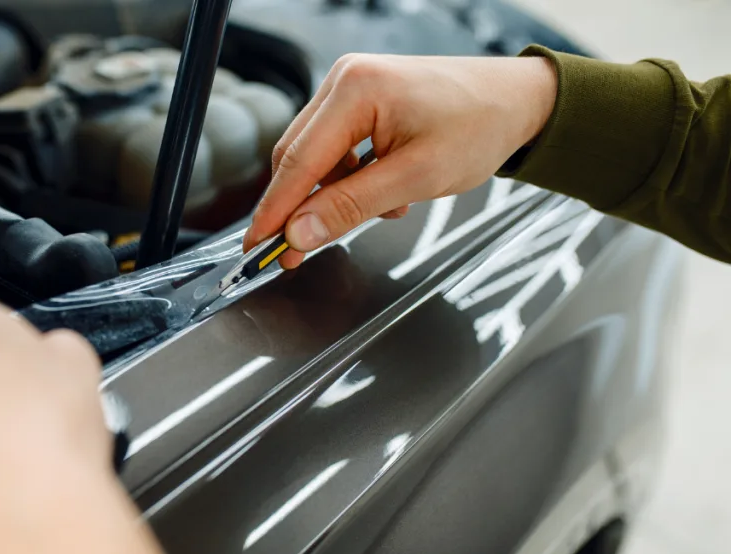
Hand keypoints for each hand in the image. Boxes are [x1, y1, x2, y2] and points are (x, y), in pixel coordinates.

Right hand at [245, 53, 557, 267]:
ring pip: (315, 158)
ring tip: (387, 206)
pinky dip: (351, 179)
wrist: (517, 101)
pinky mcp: (360, 100)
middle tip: (299, 252)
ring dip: (336, 194)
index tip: (257, 248)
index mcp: (355, 90)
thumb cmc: (480, 125)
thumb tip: (301, 233)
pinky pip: (335, 149)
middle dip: (301, 208)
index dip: (274, 211)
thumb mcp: (416, 177)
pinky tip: (386, 189)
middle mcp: (344, 81)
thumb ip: (352, 207)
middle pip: (297, 158)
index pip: (298, 162)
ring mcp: (350, 87)